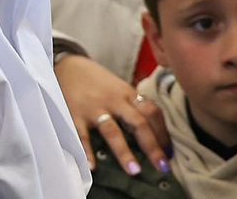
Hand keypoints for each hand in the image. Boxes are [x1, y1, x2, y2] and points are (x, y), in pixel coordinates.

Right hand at [54, 53, 170, 175]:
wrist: (67, 65)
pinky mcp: (75, 114)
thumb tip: (153, 132)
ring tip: (134, 171)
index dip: (163, 133)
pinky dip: (87, 152)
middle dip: (152, 146)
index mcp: (127, 92)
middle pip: (138, 122)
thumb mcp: (118, 86)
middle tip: (162, 167)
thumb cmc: (97, 80)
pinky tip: (92, 167)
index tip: (169, 153)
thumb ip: (132, 105)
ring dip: (124, 152)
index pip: (152, 112)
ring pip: (113, 131)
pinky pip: (82, 135)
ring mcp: (94, 108)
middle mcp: (114, 100)